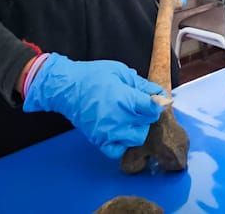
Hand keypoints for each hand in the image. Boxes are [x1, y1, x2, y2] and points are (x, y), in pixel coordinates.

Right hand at [23, 54, 162, 158]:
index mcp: (126, 100)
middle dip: (147, 115)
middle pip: (147, 124)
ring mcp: (109, 132)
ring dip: (137, 130)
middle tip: (139, 107)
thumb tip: (158, 93)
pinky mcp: (99, 140)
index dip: (157, 104)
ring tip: (130, 119)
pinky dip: (122, 145)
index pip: (154, 109)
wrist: (66, 87)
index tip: (154, 101)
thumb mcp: (121, 72)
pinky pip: (118, 152)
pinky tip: (121, 132)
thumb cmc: (91, 76)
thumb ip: (142, 84)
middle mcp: (119, 119)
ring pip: (137, 139)